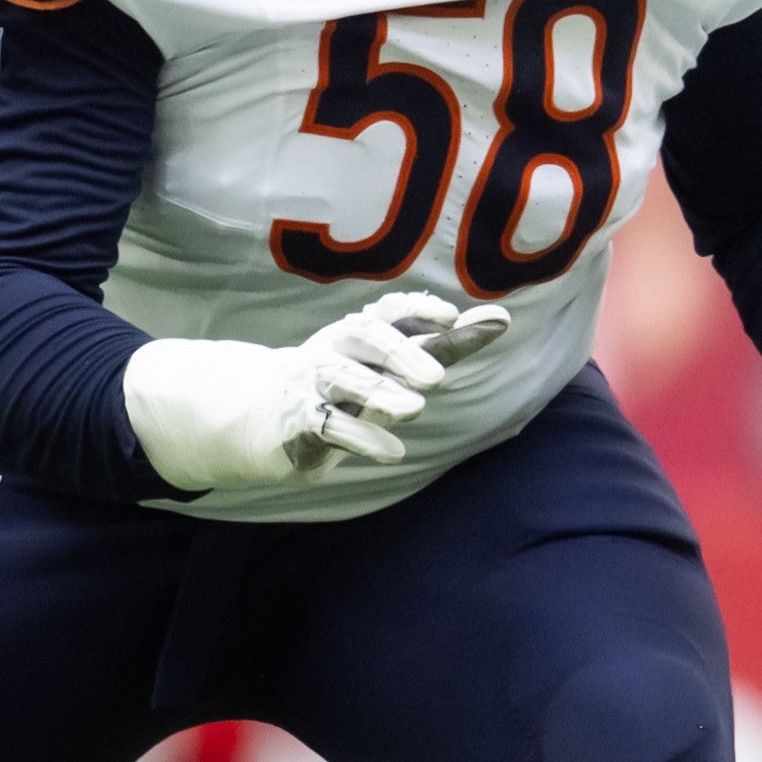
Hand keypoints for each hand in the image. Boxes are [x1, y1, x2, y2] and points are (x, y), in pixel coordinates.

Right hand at [123, 291, 510, 490]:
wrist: (260, 414)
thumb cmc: (341, 384)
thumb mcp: (389, 364)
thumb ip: (443, 344)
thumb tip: (501, 318)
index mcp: (359, 333)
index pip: (389, 311)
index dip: (418, 310)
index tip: (452, 318)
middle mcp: (335, 349)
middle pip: (364, 336)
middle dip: (400, 352)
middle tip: (438, 378)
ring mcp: (312, 383)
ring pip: (342, 377)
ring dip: (379, 391)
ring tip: (415, 409)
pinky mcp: (298, 421)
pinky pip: (326, 424)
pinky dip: (360, 436)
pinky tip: (392, 451)